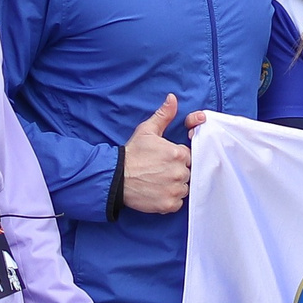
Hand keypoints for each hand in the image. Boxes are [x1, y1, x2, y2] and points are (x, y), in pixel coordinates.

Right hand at [123, 95, 190, 213]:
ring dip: (175, 186)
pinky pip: (177, 202)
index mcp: (177, 153)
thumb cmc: (132, 153)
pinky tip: (158, 192)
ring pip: (184, 188)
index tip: (163, 159)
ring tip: (158, 181)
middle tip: (159, 171)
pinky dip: (170, 199)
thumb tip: (172, 98)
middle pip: (187, 173)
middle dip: (176, 172)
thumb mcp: (146, 131)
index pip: (188, 156)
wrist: (115, 178)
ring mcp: (174, 189)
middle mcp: (179, 172)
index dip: (176, 158)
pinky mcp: (169, 204)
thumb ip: (163, 115)